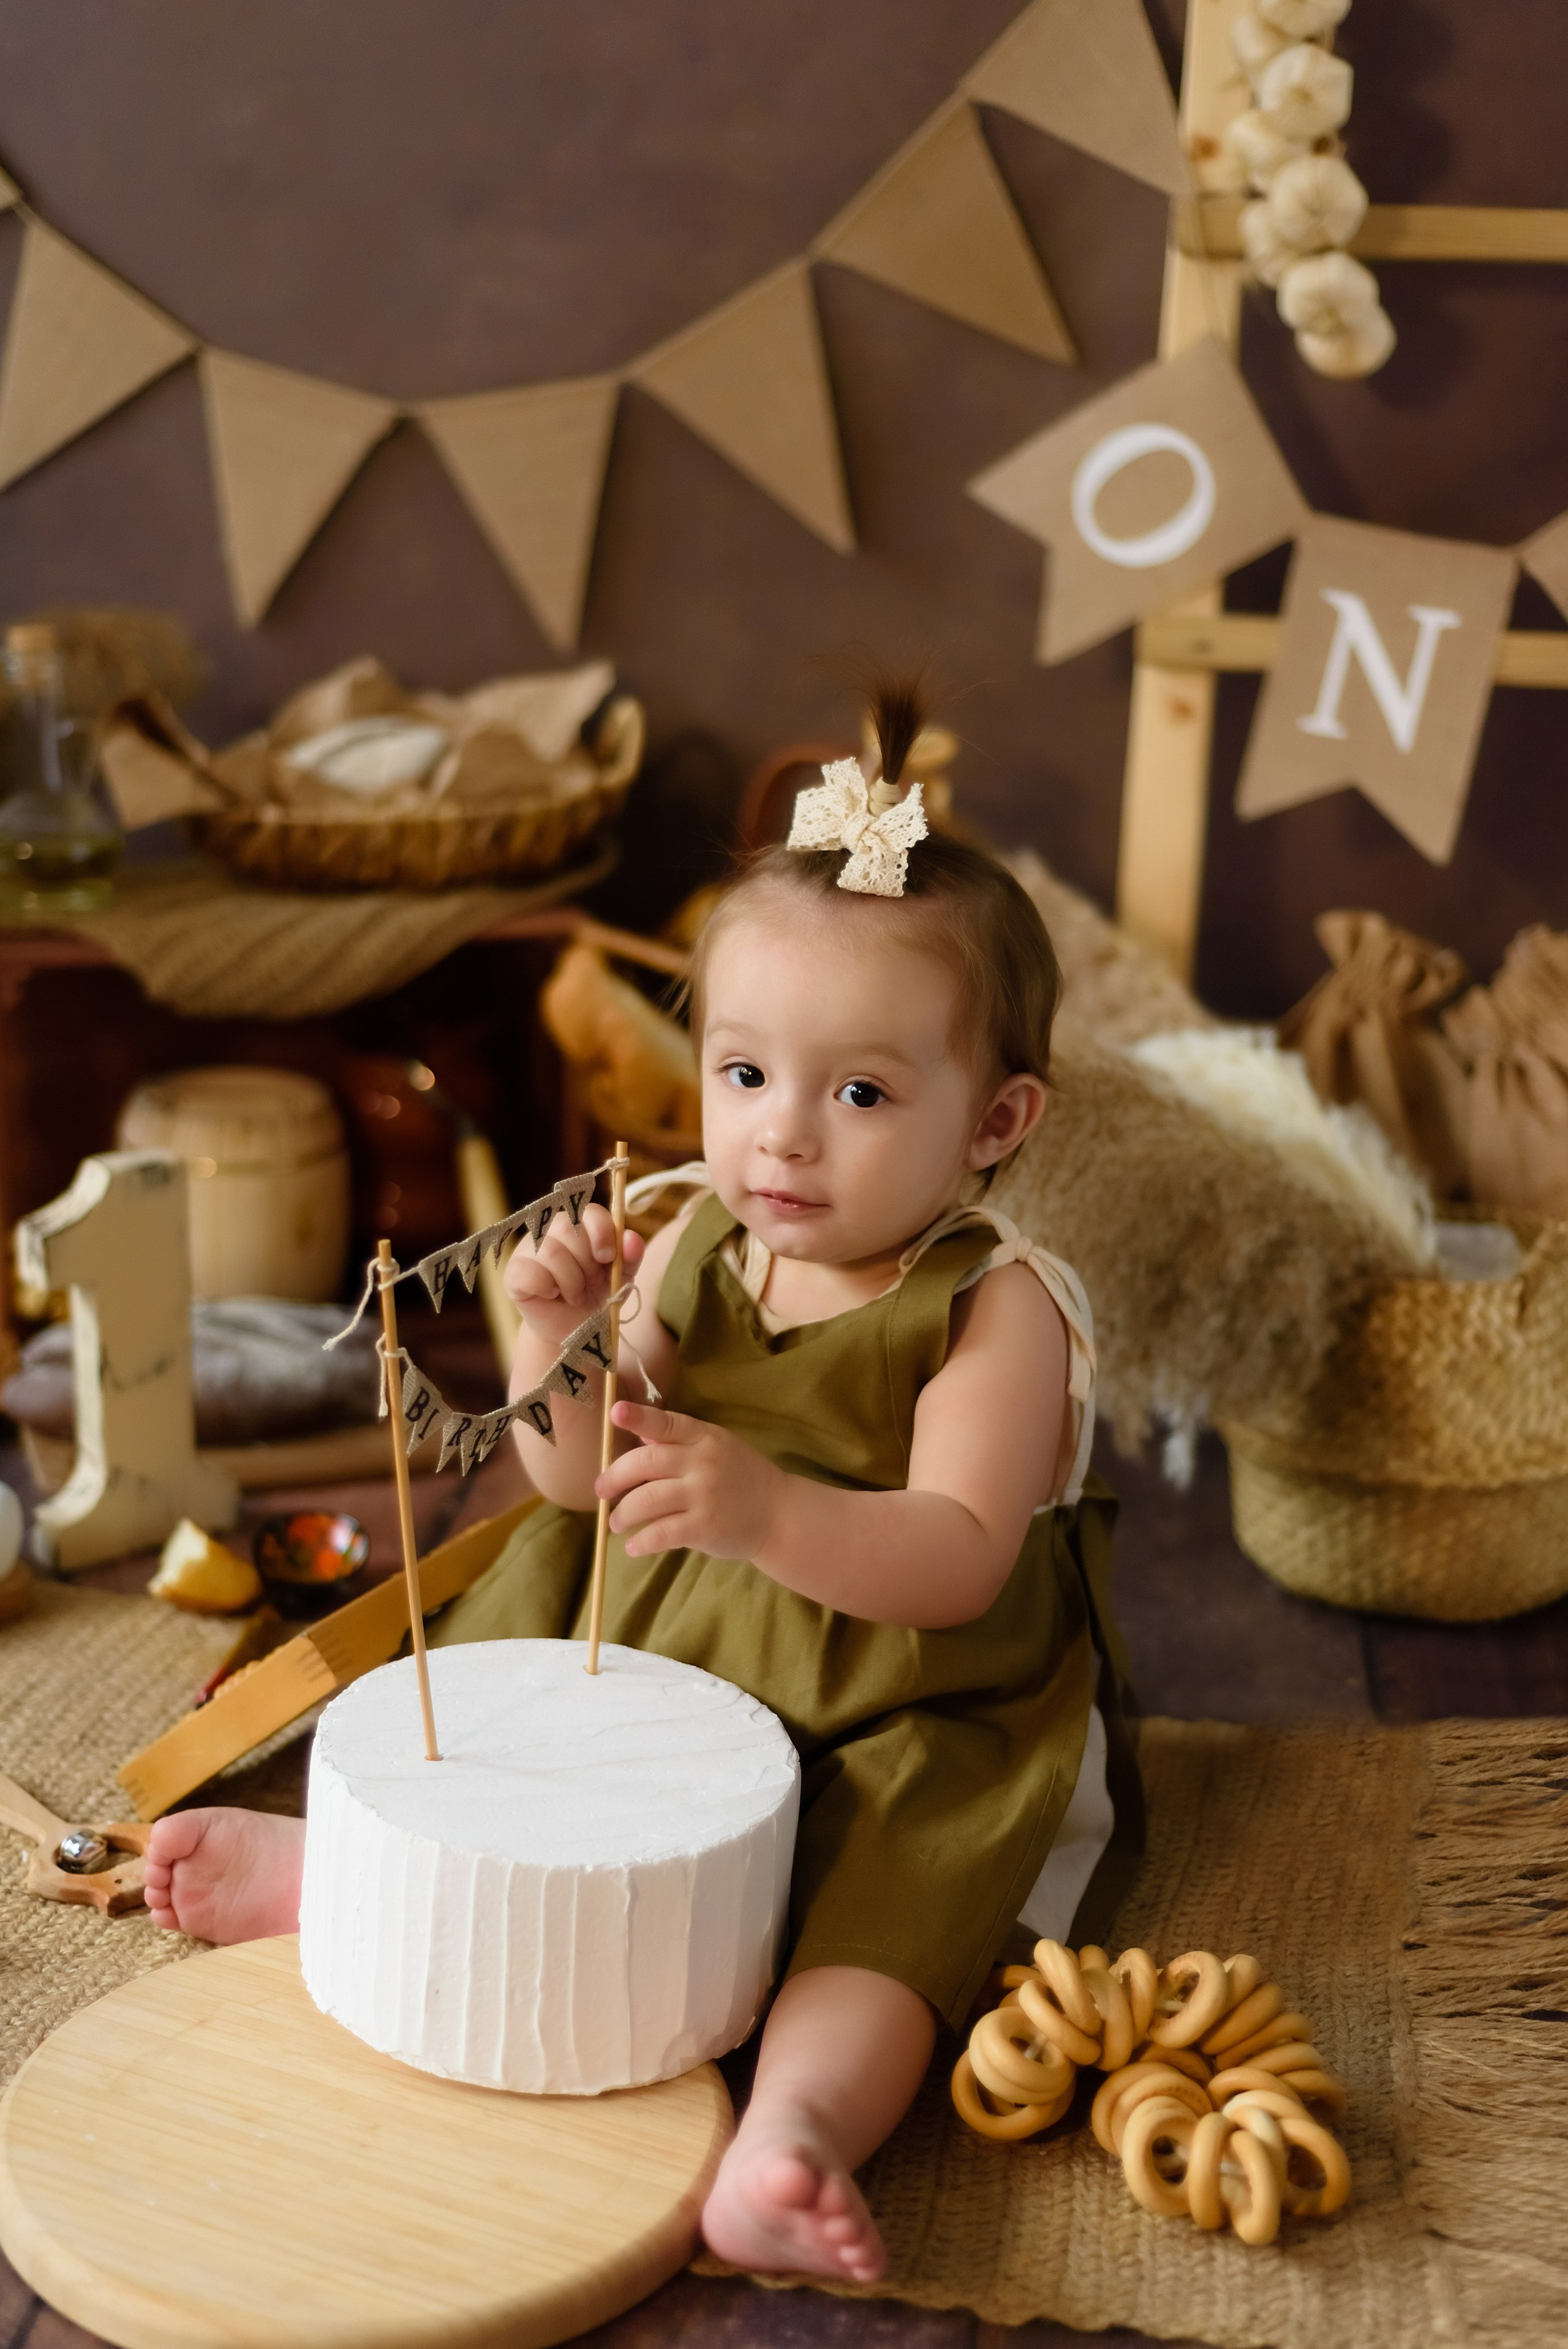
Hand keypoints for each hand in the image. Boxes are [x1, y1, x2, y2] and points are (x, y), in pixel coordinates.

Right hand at [504, 1203, 643, 1342]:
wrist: (576, 1330)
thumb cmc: (598, 1296)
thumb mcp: (621, 1278)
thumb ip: (630, 1256)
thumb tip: (631, 1237)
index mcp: (579, 1223)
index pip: (589, 1211)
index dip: (601, 1233)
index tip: (606, 1258)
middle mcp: (550, 1229)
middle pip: (569, 1228)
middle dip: (587, 1264)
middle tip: (589, 1284)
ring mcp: (528, 1248)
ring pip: (551, 1251)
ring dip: (571, 1281)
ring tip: (575, 1295)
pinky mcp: (514, 1272)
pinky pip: (530, 1273)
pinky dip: (547, 1288)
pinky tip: (551, 1295)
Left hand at [597, 1401, 781, 1560]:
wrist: (778, 1513)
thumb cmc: (741, 1477)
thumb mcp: (717, 1448)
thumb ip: (680, 1441)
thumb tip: (640, 1433)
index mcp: (705, 1438)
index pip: (666, 1423)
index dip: (639, 1417)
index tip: (615, 1413)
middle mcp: (703, 1462)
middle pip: (646, 1462)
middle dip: (614, 1477)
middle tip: (601, 1491)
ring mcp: (704, 1495)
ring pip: (646, 1500)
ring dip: (623, 1514)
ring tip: (616, 1523)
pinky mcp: (704, 1527)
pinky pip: (661, 1533)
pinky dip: (641, 1542)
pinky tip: (634, 1547)